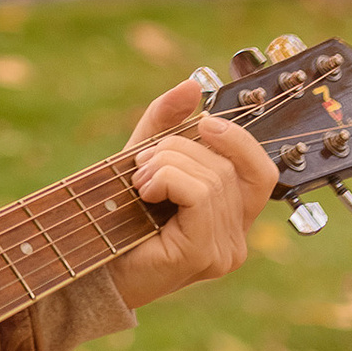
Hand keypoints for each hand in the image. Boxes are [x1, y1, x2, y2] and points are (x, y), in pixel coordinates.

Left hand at [106, 75, 278, 311]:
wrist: (89, 266)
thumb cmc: (118, 217)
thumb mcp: (146, 159)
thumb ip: (168, 123)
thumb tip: (193, 84)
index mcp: (232, 218)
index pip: (262, 173)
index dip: (239, 141)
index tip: (204, 122)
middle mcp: (237, 239)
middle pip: (227, 168)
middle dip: (178, 150)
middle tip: (142, 165)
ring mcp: (224, 251)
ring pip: (212, 177)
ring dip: (165, 165)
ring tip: (139, 182)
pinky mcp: (203, 254)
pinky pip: (200, 194)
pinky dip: (167, 179)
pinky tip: (145, 192)